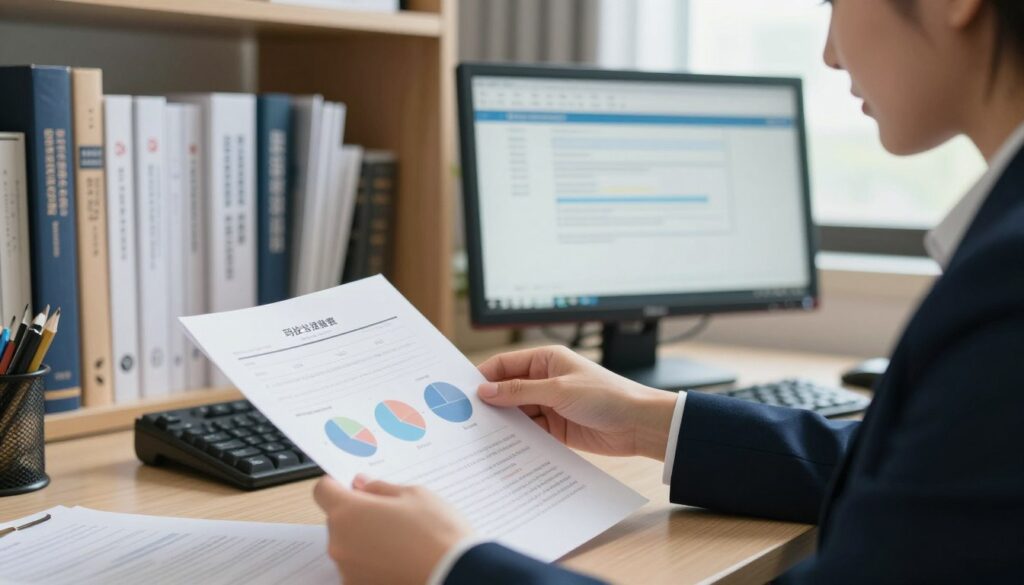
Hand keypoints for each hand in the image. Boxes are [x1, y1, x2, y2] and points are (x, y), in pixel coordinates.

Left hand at [313, 474, 471, 584]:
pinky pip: (360, 568)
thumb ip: (381, 488)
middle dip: (358, 515)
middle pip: (338, 521)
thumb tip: (362, 485)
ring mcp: (348, 571)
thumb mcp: (414, 495)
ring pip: (349, 546)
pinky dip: (374, 563)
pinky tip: (401, 560)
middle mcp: (340, 545)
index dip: (337, 485)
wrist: (457, 577)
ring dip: (366, 540)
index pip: (322, 490)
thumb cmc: (438, 535)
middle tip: (391, 515)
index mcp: (348, 513)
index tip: (352, 487)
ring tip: (402, 542)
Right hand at [476, 345, 677, 459]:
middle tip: (465, 417)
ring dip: (503, 423)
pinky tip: (503, 448)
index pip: (505, 365)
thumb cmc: (606, 395)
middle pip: (507, 390)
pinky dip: (518, 438)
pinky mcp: (555, 428)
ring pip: (516, 413)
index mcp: (546, 359)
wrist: (639, 424)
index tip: (462, 392)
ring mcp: (549, 405)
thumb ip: (519, 392)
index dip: (484, 377)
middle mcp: (545, 380)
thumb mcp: (558, 390)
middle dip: (490, 402)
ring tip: (480, 436)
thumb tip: (485, 391)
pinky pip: (529, 432)